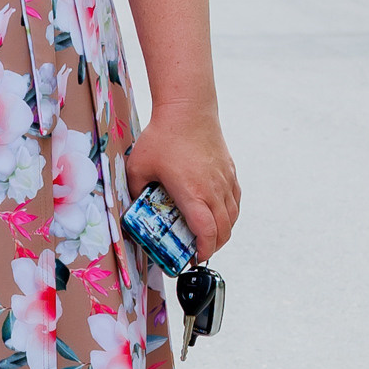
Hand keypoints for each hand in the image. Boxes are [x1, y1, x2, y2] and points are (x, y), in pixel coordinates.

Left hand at [125, 107, 240, 261]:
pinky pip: (235, 201)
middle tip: (197, 252)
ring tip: (206, 237)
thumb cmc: (162, 136)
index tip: (193, 259)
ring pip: (232, 217)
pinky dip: (229, 214)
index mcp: (193, 193)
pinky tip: (217, 215)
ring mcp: (225, 180)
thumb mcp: (137, 167)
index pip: (206, 233)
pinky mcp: (229, 171)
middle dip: (212, 247)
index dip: (203, 251)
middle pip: (223, 230)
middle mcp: (214, 190)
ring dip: (222, 232)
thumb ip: (134, 192)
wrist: (188, 109)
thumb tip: (133, 209)